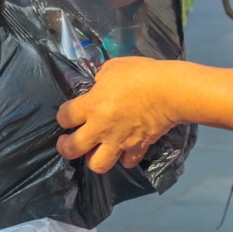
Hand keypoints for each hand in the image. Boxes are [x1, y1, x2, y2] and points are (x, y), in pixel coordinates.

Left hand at [57, 56, 180, 173]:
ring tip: (95, 151)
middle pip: (72, 149)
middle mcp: (100, 127)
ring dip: (93, 159)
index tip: (67, 115)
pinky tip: (124, 151)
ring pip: (97, 165)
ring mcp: (119, 141)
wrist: (169, 91)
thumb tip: (99, 83)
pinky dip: (124, 159)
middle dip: (66, 148)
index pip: (64, 117)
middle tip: (67, 143)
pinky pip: (127, 162)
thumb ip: (101, 78)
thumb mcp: (114, 67)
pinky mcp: (137, 148)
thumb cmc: (141, 74)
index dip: (63, 116)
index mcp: (91, 105)